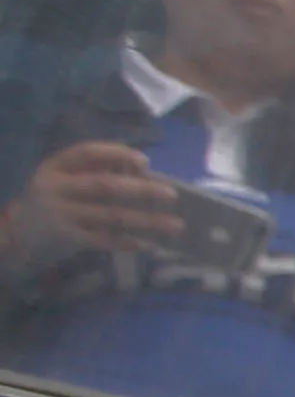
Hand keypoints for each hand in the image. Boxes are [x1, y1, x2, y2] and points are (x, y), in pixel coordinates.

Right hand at [12, 141, 182, 258]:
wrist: (18, 232)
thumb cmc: (54, 199)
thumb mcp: (63, 178)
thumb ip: (92, 170)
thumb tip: (143, 172)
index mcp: (56, 166)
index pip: (86, 152)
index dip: (116, 154)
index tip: (145, 161)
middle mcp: (56, 187)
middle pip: (104, 186)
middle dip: (141, 190)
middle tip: (172, 195)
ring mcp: (61, 214)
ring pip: (110, 216)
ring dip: (146, 221)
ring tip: (175, 225)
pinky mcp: (66, 238)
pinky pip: (103, 240)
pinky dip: (126, 242)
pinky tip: (148, 244)